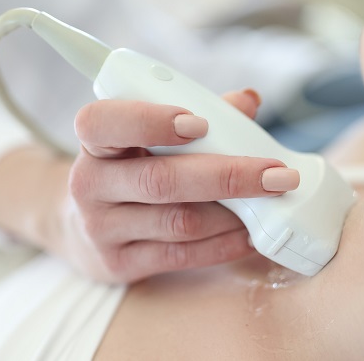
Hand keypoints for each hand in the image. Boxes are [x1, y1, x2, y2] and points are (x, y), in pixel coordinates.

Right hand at [0, 90, 299, 282]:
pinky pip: (182, 256)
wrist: (86, 225)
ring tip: (272, 203)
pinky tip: (252, 234)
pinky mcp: (119, 264)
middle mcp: (90, 185)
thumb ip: (198, 113)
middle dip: (228, 176)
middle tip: (277, 174)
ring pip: (180, 222)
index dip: (150, 121)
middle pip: (161, 180)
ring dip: (234, 214)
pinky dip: (224, 245)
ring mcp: (101, 229)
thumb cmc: (133, 164)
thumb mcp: (150, 135)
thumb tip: (248, 100)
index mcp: (95, 141)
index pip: (104, 123)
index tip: (200, 123)